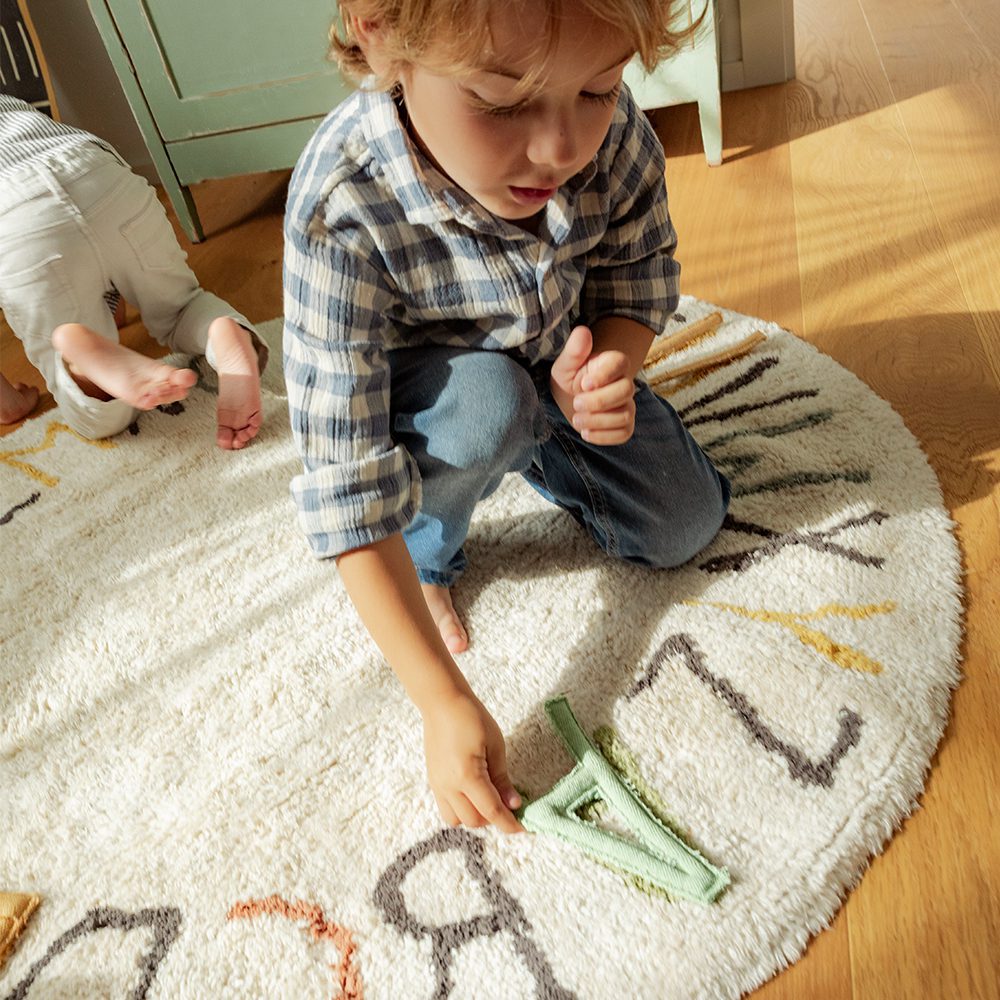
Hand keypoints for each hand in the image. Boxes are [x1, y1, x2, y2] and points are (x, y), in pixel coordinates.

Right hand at [422, 692, 524, 833]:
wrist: (442, 702)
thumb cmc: (471, 718)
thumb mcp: (496, 745)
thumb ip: (502, 779)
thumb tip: (513, 804)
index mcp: (467, 776)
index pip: (491, 811)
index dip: (509, 824)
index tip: (524, 828)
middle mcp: (449, 786)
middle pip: (474, 821)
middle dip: (494, 819)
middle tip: (509, 806)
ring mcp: (438, 785)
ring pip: (457, 820)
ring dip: (476, 817)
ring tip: (489, 799)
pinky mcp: (433, 781)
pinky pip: (446, 809)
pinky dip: (462, 810)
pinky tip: (473, 795)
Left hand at [550, 325, 636, 444]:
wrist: (567, 402)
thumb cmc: (568, 380)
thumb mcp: (565, 366)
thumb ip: (574, 351)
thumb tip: (583, 332)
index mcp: (612, 363)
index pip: (620, 363)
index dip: (604, 376)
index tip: (584, 384)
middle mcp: (624, 383)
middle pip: (625, 391)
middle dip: (599, 401)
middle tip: (576, 404)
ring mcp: (626, 405)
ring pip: (624, 415)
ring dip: (598, 420)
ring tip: (577, 419)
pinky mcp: (625, 425)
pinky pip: (624, 433)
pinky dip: (603, 436)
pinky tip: (586, 432)